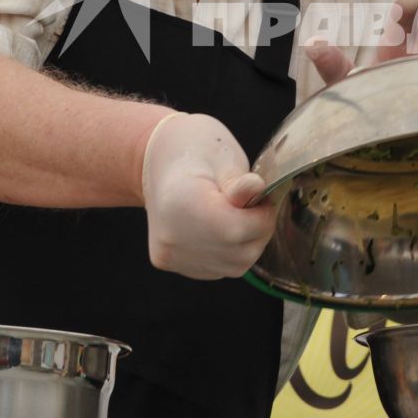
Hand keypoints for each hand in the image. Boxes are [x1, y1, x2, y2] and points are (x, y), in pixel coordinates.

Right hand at [139, 113, 274, 278]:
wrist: (155, 159)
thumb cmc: (192, 149)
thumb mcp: (222, 154)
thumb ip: (240, 180)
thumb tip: (258, 190)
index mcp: (182, 203)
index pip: (237, 230)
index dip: (262, 218)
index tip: (263, 199)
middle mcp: (171, 236)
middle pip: (239, 253)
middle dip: (258, 231)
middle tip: (253, 205)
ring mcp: (170, 253)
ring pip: (233, 266)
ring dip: (247, 244)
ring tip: (237, 215)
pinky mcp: (170, 262)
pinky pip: (217, 268)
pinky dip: (229, 252)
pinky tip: (221, 228)